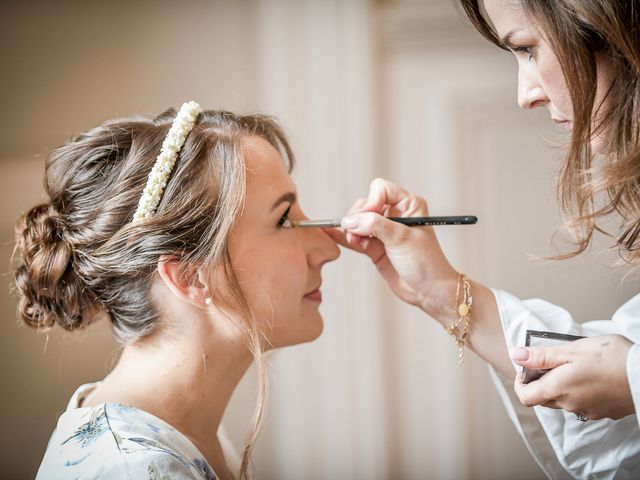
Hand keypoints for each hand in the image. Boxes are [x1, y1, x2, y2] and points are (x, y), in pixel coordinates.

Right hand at [325, 178, 456, 311]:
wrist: (428, 291)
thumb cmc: (426, 262)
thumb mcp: (401, 239)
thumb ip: (375, 226)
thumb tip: (350, 221)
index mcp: (409, 205)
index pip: (381, 189)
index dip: (371, 201)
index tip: (368, 216)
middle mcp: (395, 214)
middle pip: (366, 204)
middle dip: (358, 216)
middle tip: (357, 232)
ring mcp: (384, 231)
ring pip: (358, 220)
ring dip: (352, 229)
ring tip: (354, 240)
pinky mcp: (375, 246)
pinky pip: (356, 236)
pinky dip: (346, 237)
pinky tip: (335, 235)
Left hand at [510, 335, 634, 419]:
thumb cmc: (612, 358)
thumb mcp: (572, 350)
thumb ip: (542, 356)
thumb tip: (516, 356)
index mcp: (558, 389)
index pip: (525, 397)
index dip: (521, 382)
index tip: (527, 368)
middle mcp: (570, 405)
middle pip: (543, 398)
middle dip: (541, 381)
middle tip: (553, 361)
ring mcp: (588, 411)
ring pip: (563, 401)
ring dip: (561, 386)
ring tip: (576, 365)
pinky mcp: (604, 412)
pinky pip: (582, 404)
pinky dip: (579, 391)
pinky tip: (592, 376)